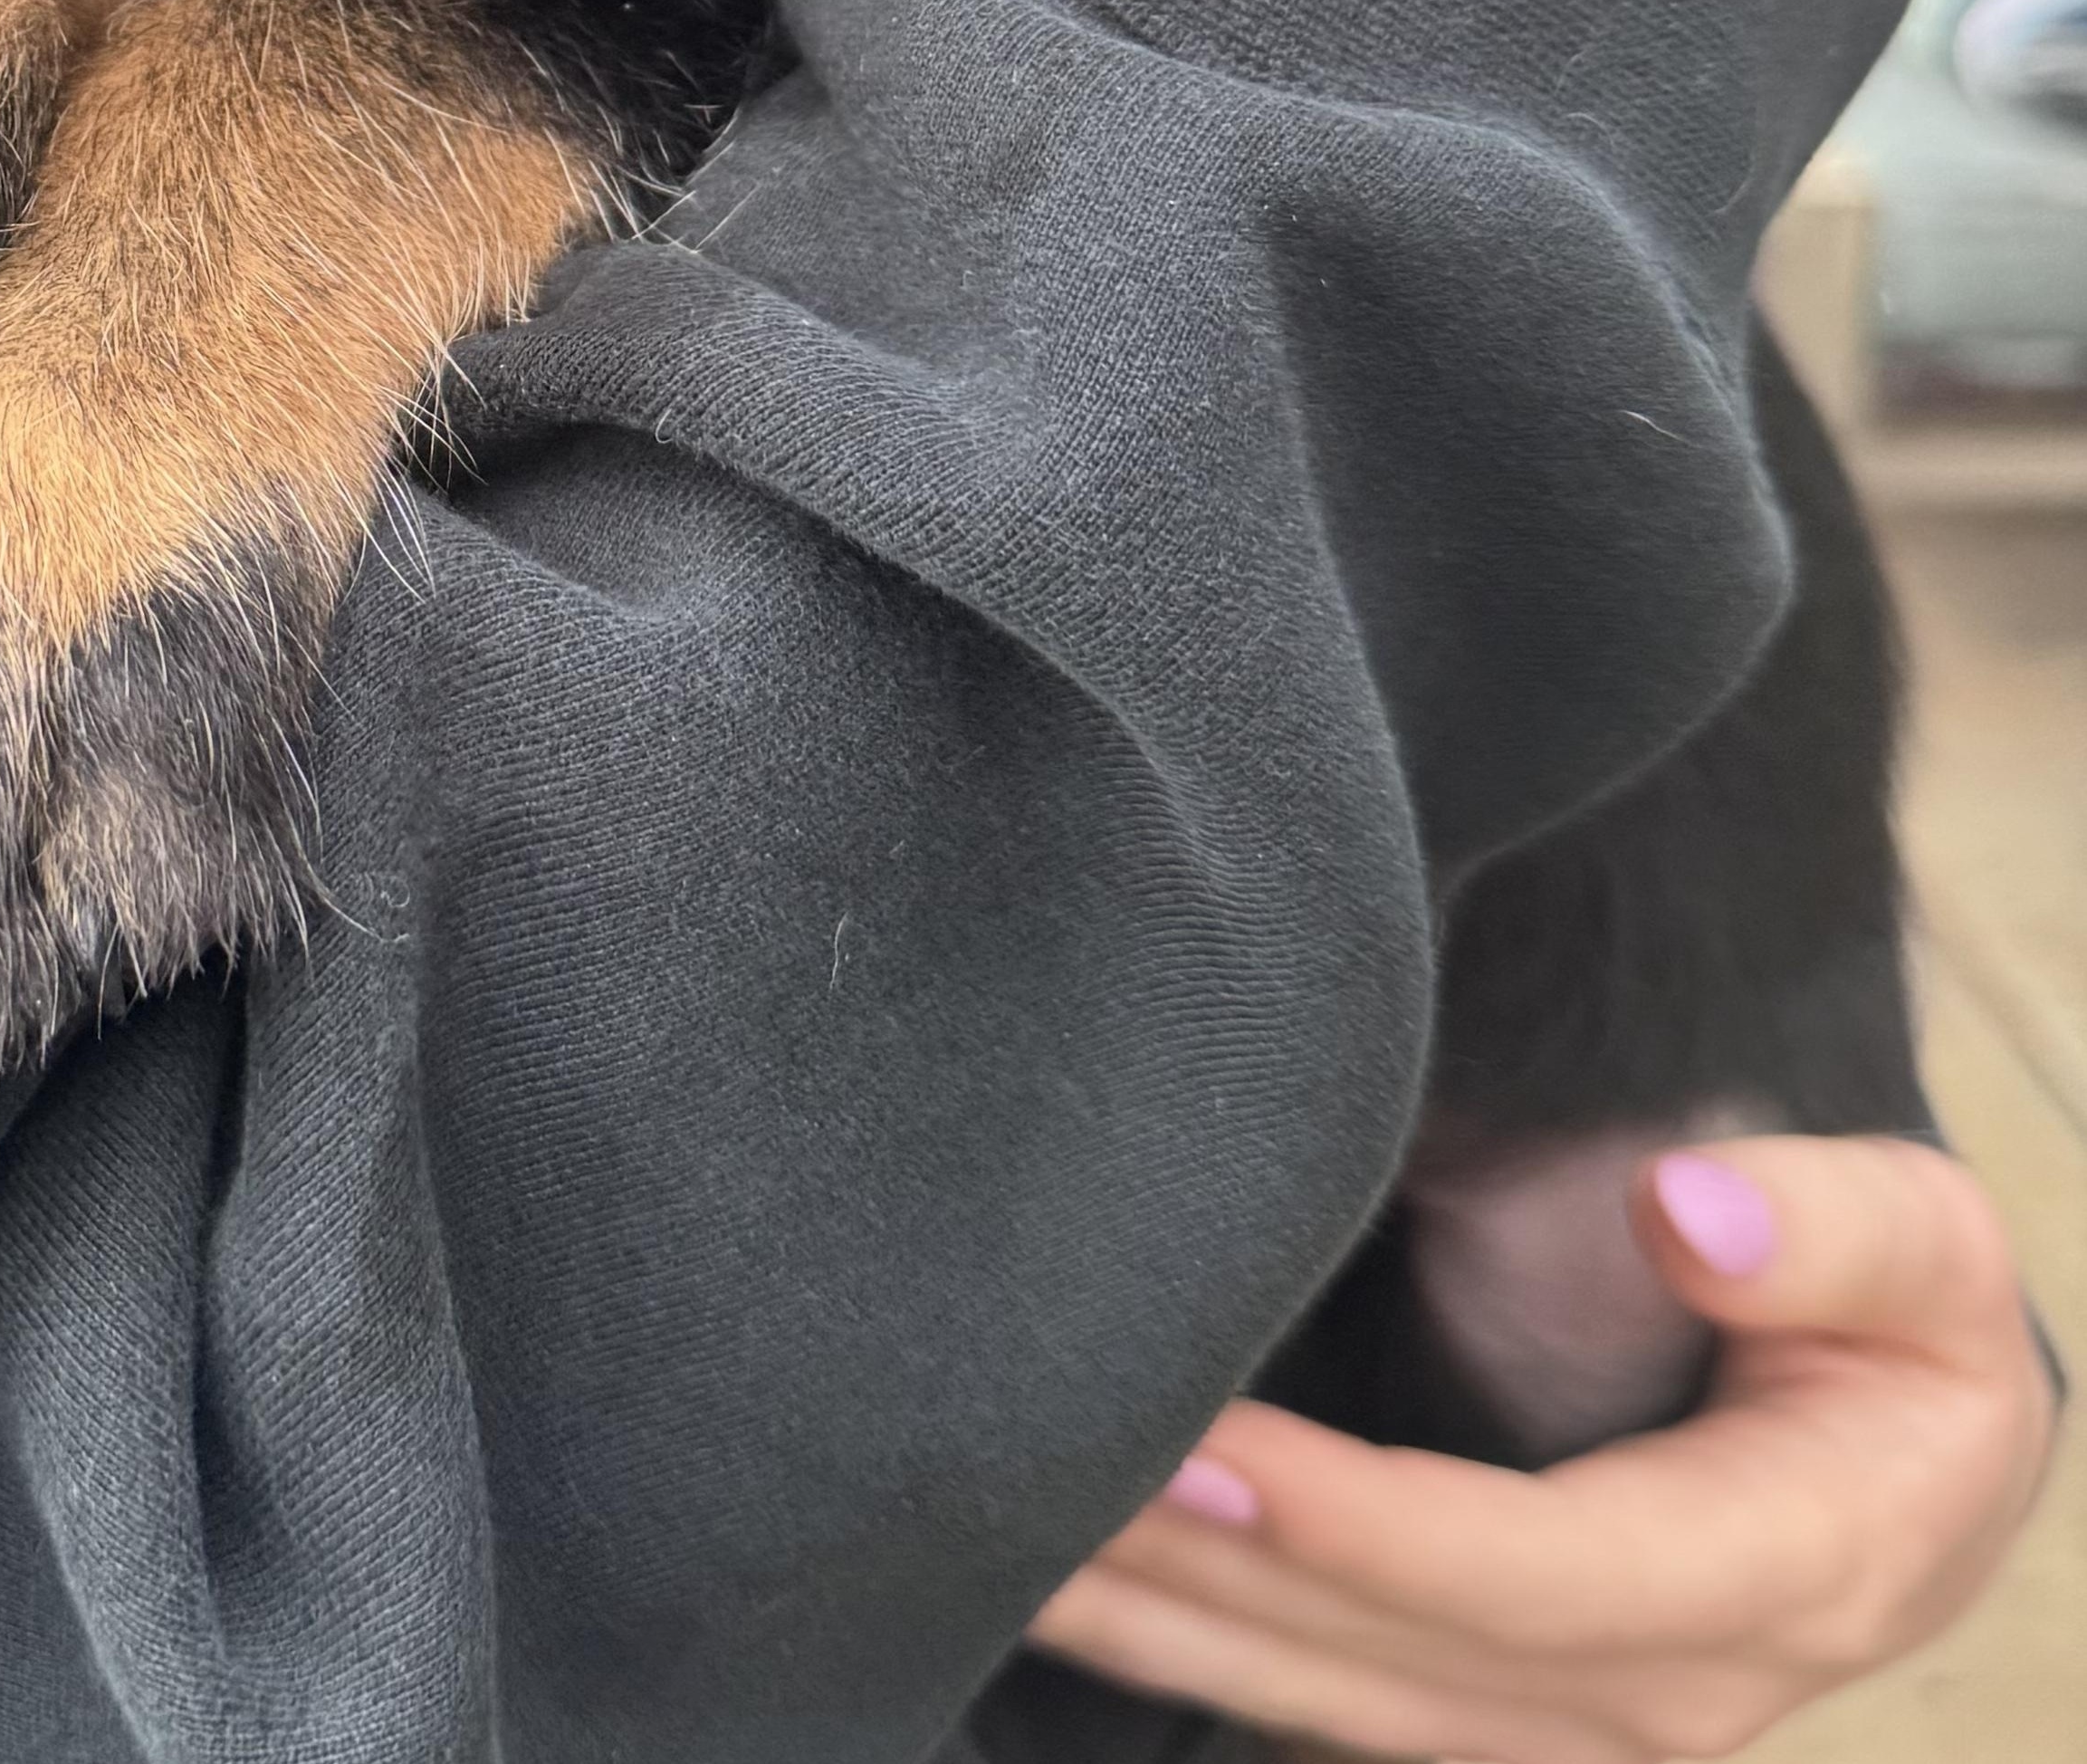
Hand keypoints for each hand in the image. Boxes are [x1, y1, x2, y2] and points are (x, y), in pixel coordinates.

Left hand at [1028, 1136, 2058, 1760]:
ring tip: (1000, 1541)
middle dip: (1210, 1580)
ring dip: (1166, 1629)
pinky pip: (1332, 1701)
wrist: (1911, 1438)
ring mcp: (1571, 1721)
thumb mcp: (1925, 1246)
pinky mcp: (1499, 1708)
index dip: (1363, 1527)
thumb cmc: (1896, 1322)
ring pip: (1338, 1702)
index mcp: (1774, 1573)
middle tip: (1036, 1483)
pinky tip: (1065, 1588)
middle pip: (1400, 1655)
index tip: (1209, 1452)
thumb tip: (1691, 1212)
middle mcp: (1665, 1689)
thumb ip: (1830, 1227)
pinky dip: (1195, 1649)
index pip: (1532, 1572)